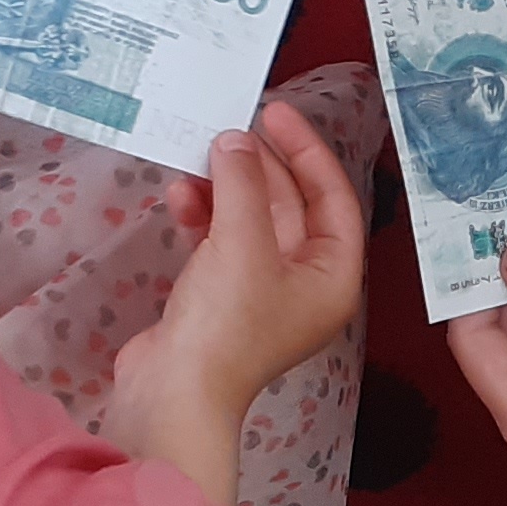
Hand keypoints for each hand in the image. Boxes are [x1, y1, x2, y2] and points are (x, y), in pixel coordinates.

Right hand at [107, 101, 369, 497]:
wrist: (173, 393)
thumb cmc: (225, 324)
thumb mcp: (242, 243)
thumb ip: (243, 183)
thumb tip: (235, 139)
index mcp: (333, 276)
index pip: (333, 197)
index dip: (306, 150)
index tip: (274, 112)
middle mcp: (305, 283)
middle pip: (291, 205)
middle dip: (259, 166)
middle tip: (228, 127)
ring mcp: (261, 291)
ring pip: (250, 220)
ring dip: (224, 188)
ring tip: (197, 157)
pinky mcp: (220, 297)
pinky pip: (220, 241)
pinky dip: (202, 216)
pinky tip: (179, 195)